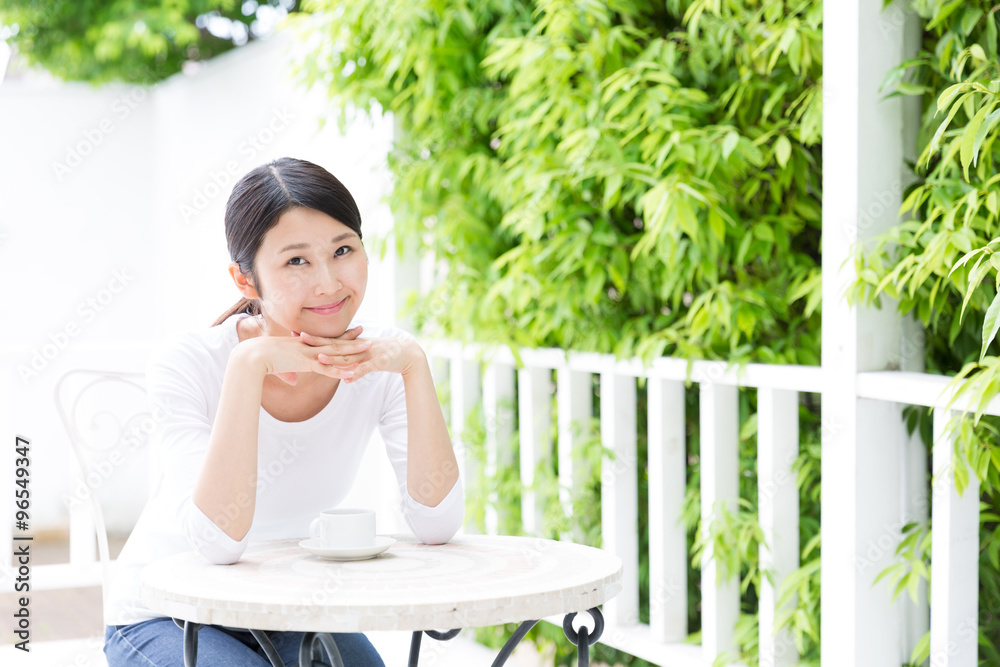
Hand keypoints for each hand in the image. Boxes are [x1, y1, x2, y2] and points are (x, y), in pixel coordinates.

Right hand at [238, 326, 372, 385]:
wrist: (252, 356)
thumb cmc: (260, 360)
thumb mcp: (278, 368)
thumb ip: (288, 374)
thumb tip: (294, 381)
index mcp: (300, 345)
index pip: (322, 341)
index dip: (336, 338)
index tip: (348, 333)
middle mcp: (306, 347)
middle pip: (333, 343)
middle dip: (350, 339)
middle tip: (364, 332)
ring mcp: (307, 354)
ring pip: (335, 353)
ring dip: (352, 352)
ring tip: (367, 348)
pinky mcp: (305, 364)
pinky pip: (326, 369)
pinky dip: (339, 371)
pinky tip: (352, 372)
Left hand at [300, 332, 421, 383]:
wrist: (409, 354)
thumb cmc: (387, 356)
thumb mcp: (368, 360)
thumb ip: (356, 367)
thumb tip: (344, 376)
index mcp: (354, 346)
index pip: (331, 341)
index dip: (316, 339)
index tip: (298, 334)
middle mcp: (359, 348)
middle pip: (336, 345)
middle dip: (318, 343)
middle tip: (301, 339)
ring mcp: (368, 354)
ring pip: (349, 357)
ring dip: (335, 359)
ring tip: (320, 359)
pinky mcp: (379, 362)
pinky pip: (366, 368)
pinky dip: (357, 373)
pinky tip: (347, 378)